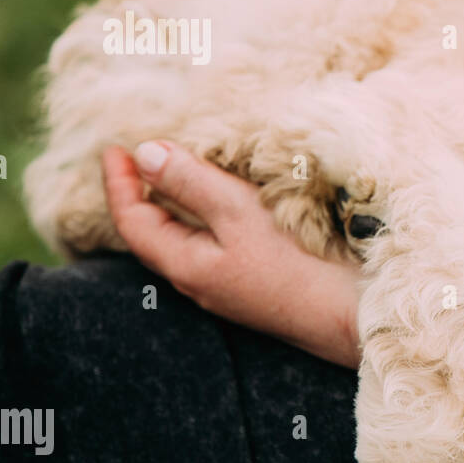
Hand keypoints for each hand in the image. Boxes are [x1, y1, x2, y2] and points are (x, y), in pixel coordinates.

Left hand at [101, 140, 363, 367]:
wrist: (350, 314)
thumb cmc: (296, 264)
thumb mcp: (238, 213)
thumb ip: (191, 182)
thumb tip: (146, 153)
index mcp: (186, 266)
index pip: (134, 222)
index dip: (119, 183)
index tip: (113, 148)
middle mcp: (201, 281)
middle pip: (156, 234)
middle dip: (142, 194)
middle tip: (139, 157)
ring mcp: (230, 284)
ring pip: (188, 239)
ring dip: (177, 203)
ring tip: (177, 172)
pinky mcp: (258, 282)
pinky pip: (217, 243)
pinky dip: (208, 215)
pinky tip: (227, 202)